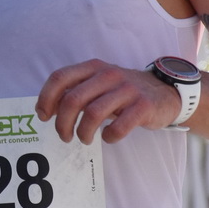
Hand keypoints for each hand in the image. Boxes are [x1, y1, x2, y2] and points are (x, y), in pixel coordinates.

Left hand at [37, 59, 178, 144]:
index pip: (60, 78)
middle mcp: (108, 75)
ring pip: (93, 114)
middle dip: (62, 123)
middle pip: (72, 99)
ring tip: (84, 139)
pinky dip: (109, 137)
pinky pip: (118, 127)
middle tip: (64, 136)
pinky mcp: (143, 107)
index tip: (44, 116)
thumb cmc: (123, 92)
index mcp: (93, 68)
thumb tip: (47, 109)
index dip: (46, 98)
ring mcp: (127, 90)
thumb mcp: (99, 83)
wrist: (165, 92)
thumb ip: (76, 91)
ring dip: (83, 132)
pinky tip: (108, 137)